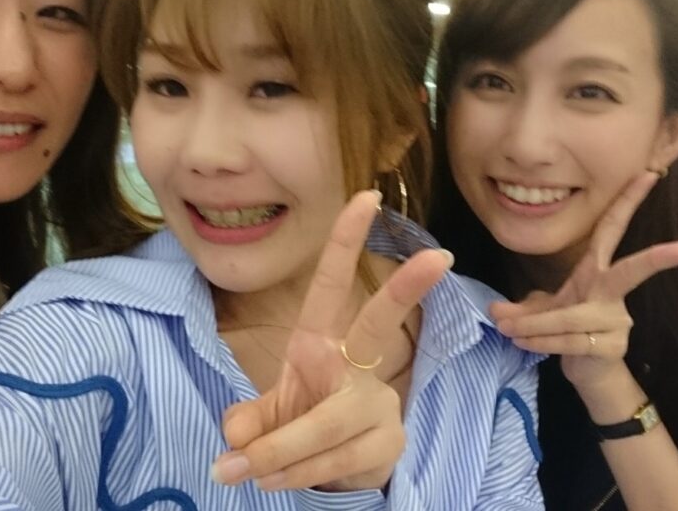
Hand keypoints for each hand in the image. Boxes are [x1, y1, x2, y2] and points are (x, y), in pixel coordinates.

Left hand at [211, 190, 451, 491]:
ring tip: (238, 471)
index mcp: (320, 340)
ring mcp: (378, 402)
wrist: (338, 471)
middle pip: (380, 322)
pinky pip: (335, 460)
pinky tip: (275, 480)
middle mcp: (357, 364)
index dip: (346, 241)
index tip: (367, 197)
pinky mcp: (389, 441)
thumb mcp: (268, 413)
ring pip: (327, 422)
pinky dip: (295, 474)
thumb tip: (236, 435)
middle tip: (440, 256)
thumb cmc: (301, 421)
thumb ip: (250, 419)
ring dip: (278, 452)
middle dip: (407, 288)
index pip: (331, 285)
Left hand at [491, 172, 677, 390]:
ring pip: (569, 318)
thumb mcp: (541, 310)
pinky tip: (522, 344)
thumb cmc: (566, 329)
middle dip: (655, 259)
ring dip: (532, 326)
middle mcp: (611, 293)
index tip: (649, 174)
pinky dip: (539, 342)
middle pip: (631, 271)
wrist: (587, 371)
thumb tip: (493, 311)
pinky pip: (568, 341)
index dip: (627, 203)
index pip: (611, 231)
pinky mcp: (612, 346)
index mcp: (595, 271)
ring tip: (507, 330)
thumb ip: (519, 308)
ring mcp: (617, 320)